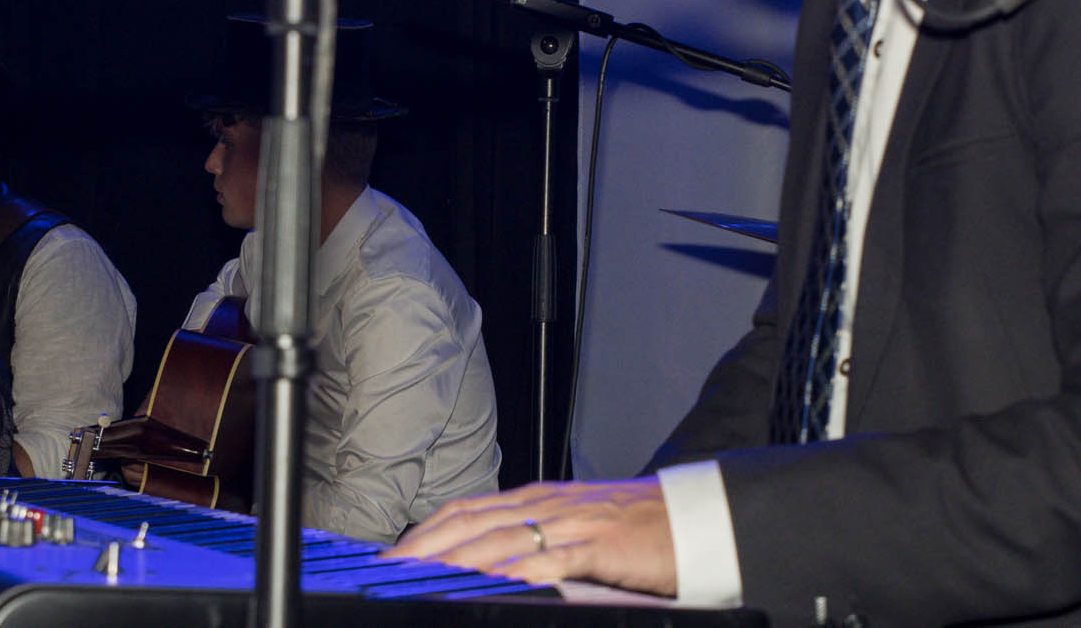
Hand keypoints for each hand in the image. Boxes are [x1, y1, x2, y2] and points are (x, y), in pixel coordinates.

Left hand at [391, 479, 675, 597]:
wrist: (692, 520)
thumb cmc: (637, 528)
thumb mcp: (577, 527)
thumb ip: (536, 540)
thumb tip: (490, 562)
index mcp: (539, 498)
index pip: (468, 507)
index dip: (427, 529)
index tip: (393, 553)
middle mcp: (547, 504)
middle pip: (471, 520)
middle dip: (425, 545)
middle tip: (388, 570)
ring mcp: (571, 522)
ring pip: (499, 536)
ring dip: (455, 557)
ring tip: (420, 577)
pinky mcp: (596, 546)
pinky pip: (547, 560)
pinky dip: (513, 571)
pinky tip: (489, 583)